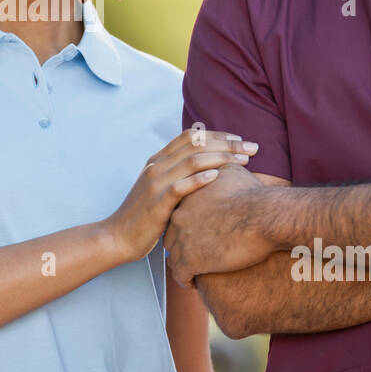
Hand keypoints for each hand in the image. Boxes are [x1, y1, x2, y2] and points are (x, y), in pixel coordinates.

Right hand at [104, 129, 257, 262]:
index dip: (217, 134)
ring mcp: (155, 183)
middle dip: (227, 143)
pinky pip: (180, 186)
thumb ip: (178, 175)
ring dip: (221, 157)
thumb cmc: (145, 215)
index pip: (190, 136)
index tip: (239, 138)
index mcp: (158, 160)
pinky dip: (200, 179)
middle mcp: (156, 166)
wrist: (118, 237)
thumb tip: (208, 170)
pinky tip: (218, 176)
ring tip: (244, 159)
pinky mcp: (157, 202)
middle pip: (196, 145)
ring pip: (191, 161)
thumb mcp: (160, 189)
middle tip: (252, 147)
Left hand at [164, 163, 286, 287]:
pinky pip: (181, 275)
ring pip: (174, 257)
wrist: (264, 216)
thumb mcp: (234, 173)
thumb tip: (228, 158)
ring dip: (182, 264)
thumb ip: (223, 166)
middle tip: (190, 252)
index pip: (176, 213)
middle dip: (179, 244)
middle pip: (171, 235)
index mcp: (186, 197)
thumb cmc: (255, 196)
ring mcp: (181, 240)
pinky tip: (192, 283)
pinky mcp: (190, 261)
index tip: (192, 231)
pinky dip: (186, 280)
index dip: (184, 223)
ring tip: (191, 271)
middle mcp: (178, 217)